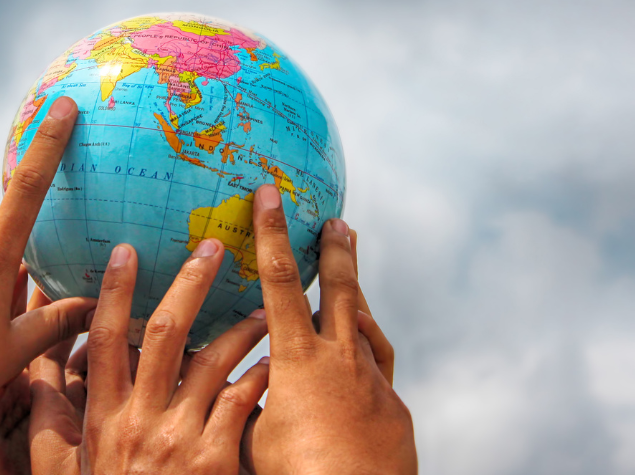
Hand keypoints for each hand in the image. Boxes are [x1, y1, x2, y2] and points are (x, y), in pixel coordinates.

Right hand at [29, 240, 270, 474]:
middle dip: (190, 284)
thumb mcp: (64, 472)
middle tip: (214, 248)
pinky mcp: (217, 462)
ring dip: (240, 328)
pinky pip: (243, 405)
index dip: (114, 292)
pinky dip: (259, 377)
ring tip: (263, 306)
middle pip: (167, 334)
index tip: (126, 251)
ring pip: (214, 363)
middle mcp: (141, 422)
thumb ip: (53, 422)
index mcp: (103, 418)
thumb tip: (38, 371)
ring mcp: (181, 440)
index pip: (106, 339)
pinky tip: (274, 361)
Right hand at [245, 184, 415, 474]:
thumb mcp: (254, 439)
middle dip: (337, 251)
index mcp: (299, 360)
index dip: (271, 233)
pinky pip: (378, 368)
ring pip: (366, 326)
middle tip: (338, 221)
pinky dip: (366, 354)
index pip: (280, 281)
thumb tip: (239, 386)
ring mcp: (374, 382)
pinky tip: (360, 357)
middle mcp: (342, 360)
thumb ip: (249, 404)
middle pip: (342, 289)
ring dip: (356, 300)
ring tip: (351, 283)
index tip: (270, 195)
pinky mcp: (395, 408)